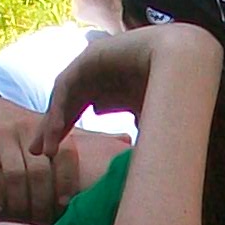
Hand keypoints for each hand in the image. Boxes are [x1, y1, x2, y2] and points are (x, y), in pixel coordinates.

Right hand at [0, 120, 74, 224]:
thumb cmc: (17, 133)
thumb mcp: (38, 135)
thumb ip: (57, 155)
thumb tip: (75, 195)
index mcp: (46, 129)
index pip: (64, 154)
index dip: (66, 180)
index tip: (64, 204)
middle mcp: (25, 128)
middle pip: (39, 172)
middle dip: (41, 202)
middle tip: (41, 221)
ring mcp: (1, 133)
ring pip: (14, 174)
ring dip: (18, 203)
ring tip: (19, 220)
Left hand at [41, 22, 213, 153]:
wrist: (183, 61)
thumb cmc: (175, 93)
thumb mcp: (149, 121)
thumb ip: (136, 135)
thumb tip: (135, 167)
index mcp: (112, 87)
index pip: (83, 107)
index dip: (65, 129)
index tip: (54, 154)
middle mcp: (100, 75)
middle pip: (69, 102)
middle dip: (53, 128)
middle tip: (40, 152)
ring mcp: (94, 64)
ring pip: (66, 95)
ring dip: (53, 122)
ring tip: (45, 149)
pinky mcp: (89, 58)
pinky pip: (67, 85)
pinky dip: (60, 108)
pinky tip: (55, 130)